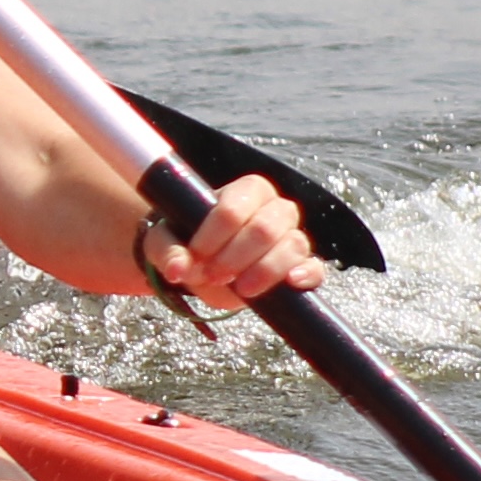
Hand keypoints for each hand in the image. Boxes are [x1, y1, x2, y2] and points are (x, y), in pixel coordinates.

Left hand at [141, 175, 324, 310]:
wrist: (204, 268)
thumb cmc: (187, 243)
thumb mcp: (166, 244)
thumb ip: (168, 252)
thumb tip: (178, 269)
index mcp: (246, 191)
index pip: (236, 206)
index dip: (215, 234)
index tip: (196, 255)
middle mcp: (274, 209)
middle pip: (266, 227)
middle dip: (236, 255)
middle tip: (213, 274)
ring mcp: (291, 236)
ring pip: (292, 245)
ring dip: (263, 270)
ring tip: (239, 288)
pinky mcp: (300, 266)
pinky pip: (314, 268)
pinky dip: (306, 275)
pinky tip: (291, 283)